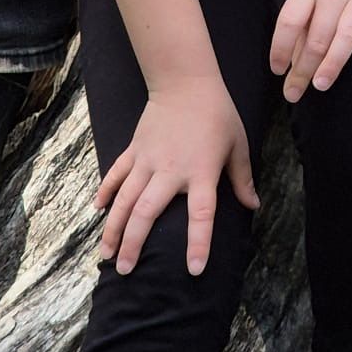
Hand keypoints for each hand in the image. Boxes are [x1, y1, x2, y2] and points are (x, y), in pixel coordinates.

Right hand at [96, 81, 256, 276]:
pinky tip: (98, 209)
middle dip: (133, 243)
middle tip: (124, 270)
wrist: (186, 81)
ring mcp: (148, 159)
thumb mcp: (238, 144)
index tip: (194, 269)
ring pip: (125, 198)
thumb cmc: (217, 114)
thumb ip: (242, 178)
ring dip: (113, 227)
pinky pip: (117, 173)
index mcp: (201, 171)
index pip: (201, 214)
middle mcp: (170, 170)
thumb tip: (254, 206)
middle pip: (147, 211)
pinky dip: (106, 190)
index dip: (198, 242)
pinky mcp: (134, 149)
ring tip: (105, 253)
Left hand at [270, 0, 351, 103]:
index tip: (277, 71)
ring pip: (347, 34)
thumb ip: (300, 33)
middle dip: (305, 67)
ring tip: (321, 84)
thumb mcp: (307, 0)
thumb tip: (289, 73)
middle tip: (296, 92)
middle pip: (318, 34)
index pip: (290, 20)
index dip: (280, 47)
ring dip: (333, 62)